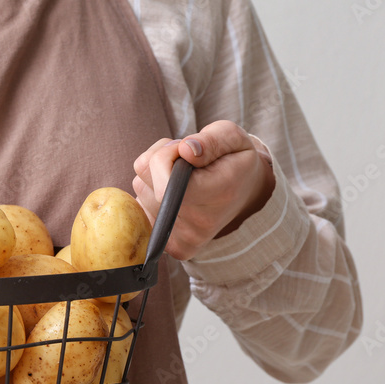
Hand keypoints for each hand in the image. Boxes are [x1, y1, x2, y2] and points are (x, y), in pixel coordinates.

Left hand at [132, 120, 275, 260]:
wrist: (245, 195)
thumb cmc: (235, 161)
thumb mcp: (234, 138)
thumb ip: (211, 141)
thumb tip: (184, 149)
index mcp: (218, 195)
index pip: (165, 180)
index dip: (167, 154)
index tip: (184, 149)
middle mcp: (198, 225)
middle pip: (144, 176)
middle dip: (160, 159)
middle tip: (186, 160)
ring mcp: (182, 239)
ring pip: (140, 187)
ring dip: (156, 174)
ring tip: (183, 175)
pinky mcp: (169, 245)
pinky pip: (140, 205)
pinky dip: (153, 192)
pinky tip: (176, 192)